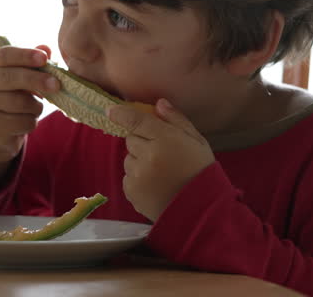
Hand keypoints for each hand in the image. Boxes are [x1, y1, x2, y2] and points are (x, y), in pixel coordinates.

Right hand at [0, 43, 60, 186]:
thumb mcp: (21, 81)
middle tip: (56, 84)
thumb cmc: (12, 101)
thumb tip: (46, 48)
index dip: (25, 55)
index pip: (4, 55)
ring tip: (34, 108)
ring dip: (35, 107)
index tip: (44, 58)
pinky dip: (31, 123)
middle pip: (10, 77)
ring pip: (20, 102)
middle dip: (36, 80)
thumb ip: (33, 65)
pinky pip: (22, 122)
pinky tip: (24, 122)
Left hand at [107, 98, 214, 220]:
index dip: (122, 114)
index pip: (137, 121)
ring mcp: (138, 175)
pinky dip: (137, 179)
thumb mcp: (197, 141)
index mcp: (165, 140)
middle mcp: (148, 156)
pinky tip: (155, 185)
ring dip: (139, 162)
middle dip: (142, 142)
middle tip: (161, 153)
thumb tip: (159, 104)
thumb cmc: (201, 171)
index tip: (111, 111)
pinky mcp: (132, 192)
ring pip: (128, 159)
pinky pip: (127, 177)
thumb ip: (176, 120)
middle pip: (131, 139)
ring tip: (159, 173)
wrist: (201, 209)